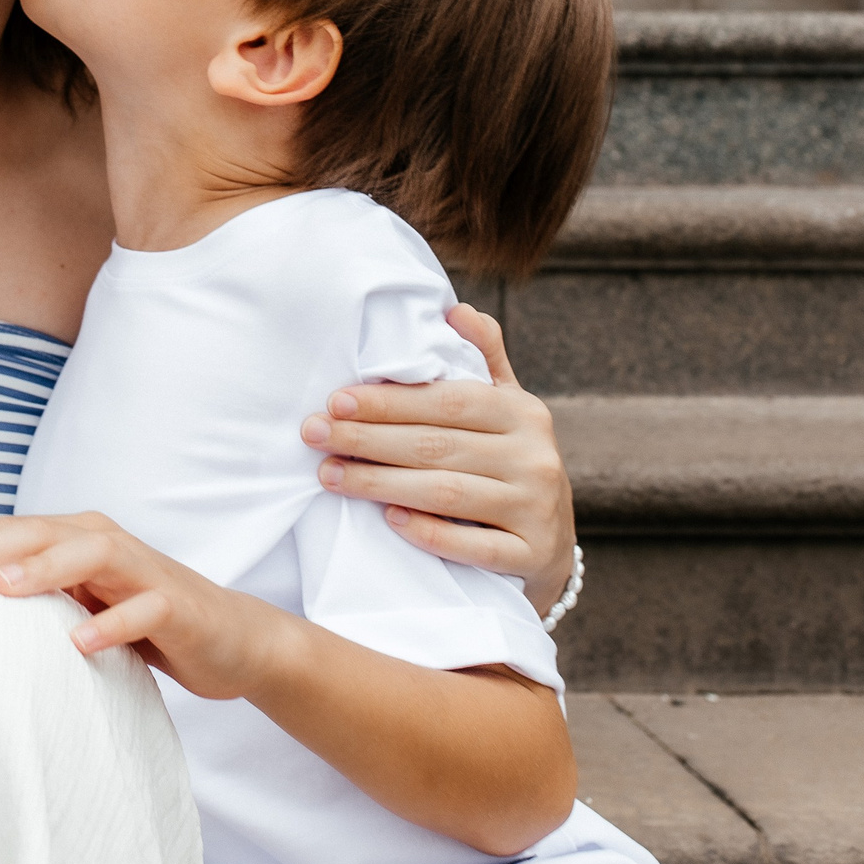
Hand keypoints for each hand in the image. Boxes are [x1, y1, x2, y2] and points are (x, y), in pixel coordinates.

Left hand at [0, 513, 289, 701]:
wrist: (232, 638)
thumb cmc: (142, 618)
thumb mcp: (83, 603)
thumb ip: (39, 597)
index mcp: (78, 539)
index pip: (15, 533)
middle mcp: (106, 544)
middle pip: (42, 533)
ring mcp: (144, 572)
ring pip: (91, 556)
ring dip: (46, 570)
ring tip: (2, 589)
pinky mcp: (178, 606)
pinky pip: (144, 609)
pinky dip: (112, 623)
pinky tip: (79, 643)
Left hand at [300, 303, 576, 610]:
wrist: (549, 545)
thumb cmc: (509, 463)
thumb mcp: (507, 408)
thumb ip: (483, 358)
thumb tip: (454, 310)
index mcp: (524, 412)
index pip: (447, 402)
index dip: (389, 401)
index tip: (335, 401)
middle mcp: (535, 457)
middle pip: (437, 445)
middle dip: (367, 439)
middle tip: (313, 434)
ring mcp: (536, 508)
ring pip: (447, 493)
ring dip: (381, 484)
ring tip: (329, 475)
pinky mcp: (531, 554)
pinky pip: (473, 546)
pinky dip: (429, 533)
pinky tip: (389, 521)